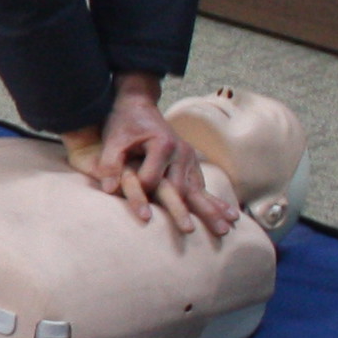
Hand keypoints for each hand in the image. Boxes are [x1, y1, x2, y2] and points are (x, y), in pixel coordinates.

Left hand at [64, 79, 237, 238]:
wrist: (139, 105)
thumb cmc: (123, 124)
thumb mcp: (113, 141)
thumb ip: (110, 164)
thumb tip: (108, 190)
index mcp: (163, 145)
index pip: (152, 180)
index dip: (141, 193)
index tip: (136, 209)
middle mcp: (181, 152)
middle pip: (184, 189)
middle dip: (187, 212)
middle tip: (194, 232)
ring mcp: (190, 157)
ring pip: (198, 189)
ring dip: (211, 211)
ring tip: (225, 229)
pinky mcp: (192, 163)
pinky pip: (202, 185)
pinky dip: (214, 201)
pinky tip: (229, 215)